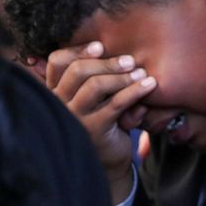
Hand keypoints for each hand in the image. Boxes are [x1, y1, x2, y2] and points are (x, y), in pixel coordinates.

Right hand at [35, 41, 155, 201]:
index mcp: (55, 91)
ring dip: (122, 76)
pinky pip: (116, 103)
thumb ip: (91, 75)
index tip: (100, 46)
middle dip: (106, 62)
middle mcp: (60, 103)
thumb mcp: (93, 97)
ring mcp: (75, 117)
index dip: (77, 50)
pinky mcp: (94, 129)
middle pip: (77, 70)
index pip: (56, 62)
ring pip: (95, 85)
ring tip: (142, 73)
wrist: (109, 161)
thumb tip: (102, 44)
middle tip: (130, 61)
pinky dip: (135, 91)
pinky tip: (149, 85)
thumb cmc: (102, 121)